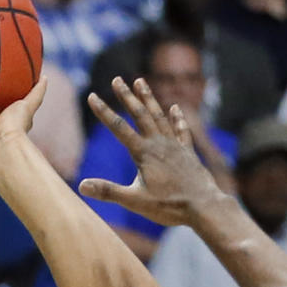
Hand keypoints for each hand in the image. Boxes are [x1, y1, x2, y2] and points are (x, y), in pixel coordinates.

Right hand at [78, 77, 224, 226]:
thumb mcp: (135, 201)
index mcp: (144, 153)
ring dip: (148, 99)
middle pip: (140, 115)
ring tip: (140, 81)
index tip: (92, 96)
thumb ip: (108, 191)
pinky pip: (181, 130)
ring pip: (159, 116)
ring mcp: (175, 146)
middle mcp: (159, 144)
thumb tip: (82, 186)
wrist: (204, 207)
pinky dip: (177, 118)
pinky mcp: (187, 153)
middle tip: (117, 79)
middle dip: (127, 96)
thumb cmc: (170, 206)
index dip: (104, 111)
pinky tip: (175, 107)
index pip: (119, 128)